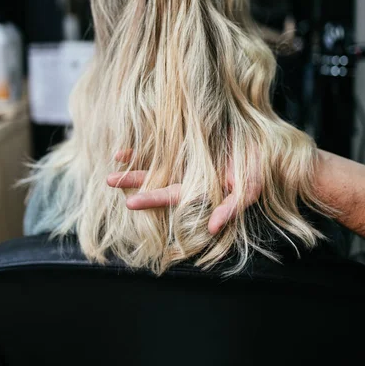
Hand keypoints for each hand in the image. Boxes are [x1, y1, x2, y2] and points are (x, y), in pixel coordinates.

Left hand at [107, 150, 260, 234]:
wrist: (259, 138)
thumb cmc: (256, 166)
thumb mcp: (248, 188)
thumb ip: (231, 208)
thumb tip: (211, 228)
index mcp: (199, 191)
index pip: (171, 197)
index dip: (151, 199)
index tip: (129, 203)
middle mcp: (187, 177)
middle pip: (156, 181)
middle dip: (133, 182)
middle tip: (107, 180)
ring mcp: (184, 159)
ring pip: (154, 164)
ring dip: (134, 165)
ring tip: (113, 162)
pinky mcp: (184, 141)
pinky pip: (160, 146)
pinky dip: (143, 147)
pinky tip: (125, 150)